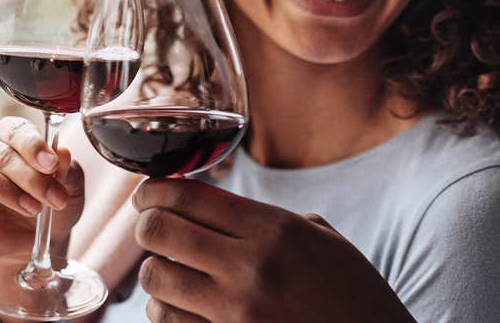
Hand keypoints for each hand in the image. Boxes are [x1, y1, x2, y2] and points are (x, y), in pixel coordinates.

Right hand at [0, 116, 84, 259]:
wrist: (43, 244)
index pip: (14, 129)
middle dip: (29, 176)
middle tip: (52, 199)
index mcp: (12, 138)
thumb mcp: (71, 191)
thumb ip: (68, 173)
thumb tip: (62, 154)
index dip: (33, 145)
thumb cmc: (55, 208)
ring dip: (3, 189)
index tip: (53, 165)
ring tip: (31, 209)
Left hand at [130, 179, 415, 322]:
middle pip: (160, 232)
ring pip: (156, 280)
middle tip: (153, 230)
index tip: (146, 194)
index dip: (154, 190)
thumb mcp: (323, 240)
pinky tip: (182, 307)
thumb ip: (270, 221)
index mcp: (275, 229)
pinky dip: (167, 311)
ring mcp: (236, 311)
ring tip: (171, 272)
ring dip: (156, 273)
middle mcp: (250, 266)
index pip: (190, 196)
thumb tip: (213, 208)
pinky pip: (169, 321)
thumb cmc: (353, 294)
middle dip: (148, 227)